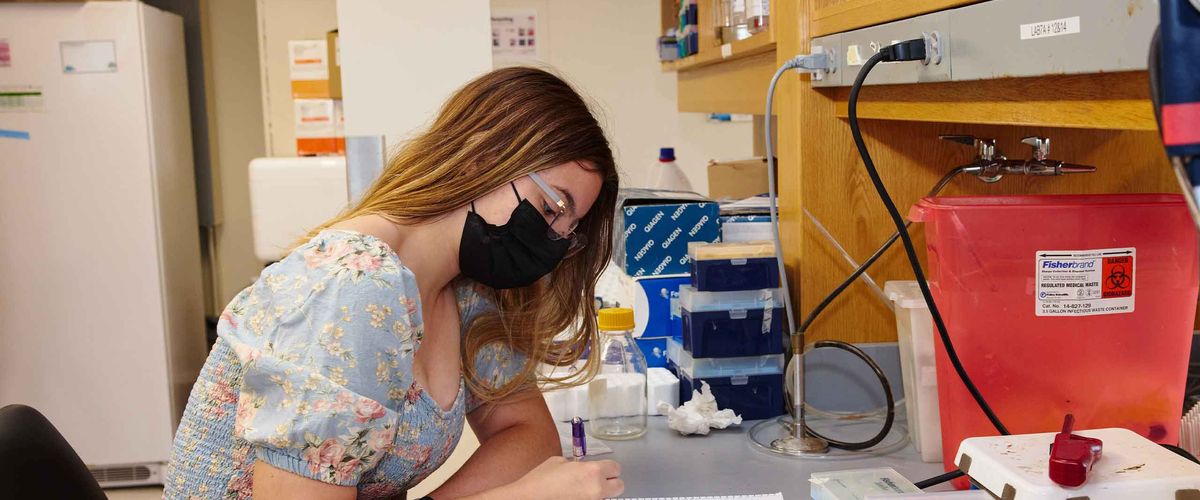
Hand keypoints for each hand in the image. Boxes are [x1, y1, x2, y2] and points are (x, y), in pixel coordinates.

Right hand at [504, 456, 623, 499]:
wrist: (527, 499)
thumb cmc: (539, 481)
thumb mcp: (558, 462)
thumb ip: (576, 464)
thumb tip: (581, 468)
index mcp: (592, 471)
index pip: (616, 468)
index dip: (608, 468)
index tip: (602, 470)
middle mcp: (596, 489)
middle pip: (620, 487)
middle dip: (610, 483)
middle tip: (597, 482)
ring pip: (606, 498)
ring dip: (598, 494)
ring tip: (580, 492)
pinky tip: (574, 498)